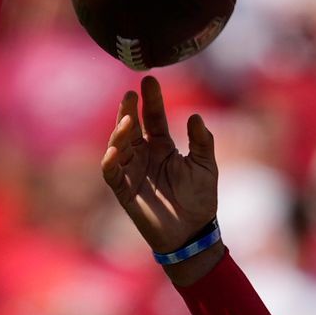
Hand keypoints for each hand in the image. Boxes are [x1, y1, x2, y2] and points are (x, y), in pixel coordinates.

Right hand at [101, 75, 221, 261]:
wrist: (192, 234)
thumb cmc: (200, 200)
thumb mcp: (205, 167)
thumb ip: (201, 142)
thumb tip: (195, 116)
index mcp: (162, 147)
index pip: (153, 118)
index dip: (151, 100)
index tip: (149, 80)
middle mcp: (144, 155)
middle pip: (131, 127)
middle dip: (129, 110)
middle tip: (131, 93)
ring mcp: (132, 172)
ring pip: (118, 146)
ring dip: (120, 132)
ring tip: (127, 120)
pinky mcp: (124, 191)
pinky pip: (112, 174)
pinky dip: (110, 162)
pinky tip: (114, 150)